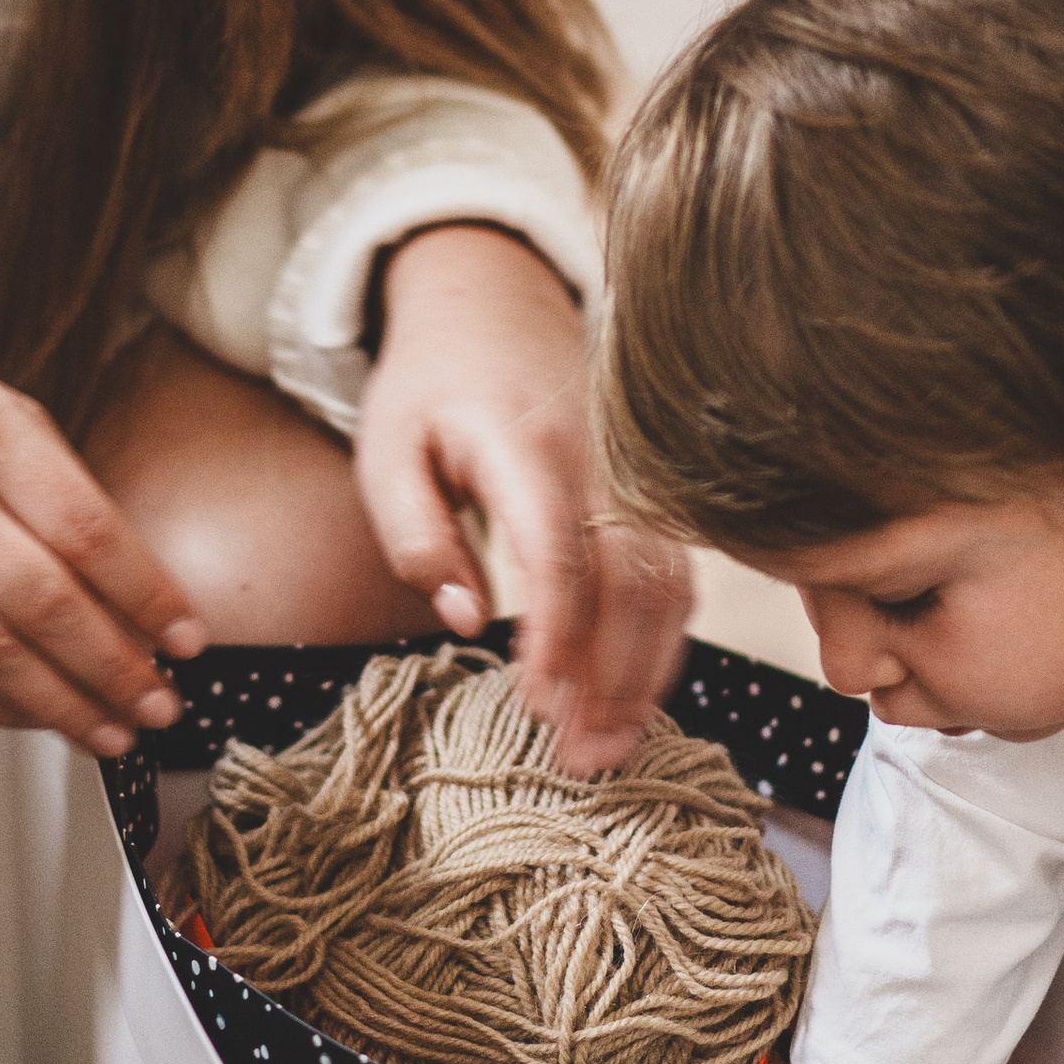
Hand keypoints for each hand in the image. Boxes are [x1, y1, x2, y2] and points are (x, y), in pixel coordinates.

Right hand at [0, 311, 204, 757]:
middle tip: (161, 703)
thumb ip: (55, 488)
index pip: (89, 534)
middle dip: (116, 668)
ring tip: (112, 730)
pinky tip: (36, 717)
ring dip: (63, 705)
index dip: (148, 597)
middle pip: (48, 606)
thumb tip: (129, 584)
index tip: (188, 639)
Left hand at [354, 224, 690, 774]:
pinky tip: (631, 701)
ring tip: (607, 750)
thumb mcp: (387, 448)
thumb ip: (415, 534)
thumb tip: (464, 619)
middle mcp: (600, 459)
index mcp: (524, 443)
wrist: (490, 305)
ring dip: (643, 676)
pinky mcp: (651, 496)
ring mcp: (637, 476)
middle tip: (578, 758)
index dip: (555, 634)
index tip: (535, 701)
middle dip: (609, 678)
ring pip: (667, 586)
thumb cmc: (431, 388)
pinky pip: (676, 578)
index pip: (557, 548)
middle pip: (628, 580)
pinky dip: (661, 647)